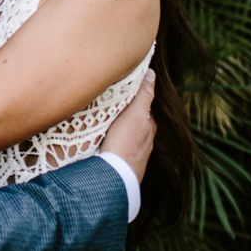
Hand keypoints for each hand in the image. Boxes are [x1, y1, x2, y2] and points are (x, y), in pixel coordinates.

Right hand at [102, 69, 155, 183]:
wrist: (114, 177)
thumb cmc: (126, 144)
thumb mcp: (136, 114)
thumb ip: (144, 94)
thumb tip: (151, 73)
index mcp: (148, 127)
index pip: (141, 106)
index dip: (131, 97)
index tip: (118, 90)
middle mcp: (144, 141)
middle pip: (132, 120)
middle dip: (122, 114)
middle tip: (105, 105)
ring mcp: (133, 154)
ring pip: (124, 134)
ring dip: (115, 129)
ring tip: (99, 123)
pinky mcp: (121, 164)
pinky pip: (116, 148)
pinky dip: (110, 142)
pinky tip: (100, 142)